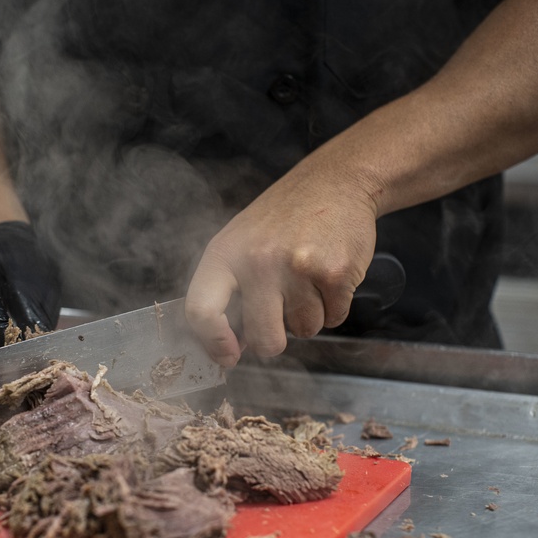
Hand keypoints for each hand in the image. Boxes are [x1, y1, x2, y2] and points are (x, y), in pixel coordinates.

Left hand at [185, 161, 377, 365]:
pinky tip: (328, 275)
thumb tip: (226, 349)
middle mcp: (258, 262)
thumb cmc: (282, 218)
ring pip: (304, 331)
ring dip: (308, 315)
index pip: (201, 310)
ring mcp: (298, 268)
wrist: (336, 181)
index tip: (228, 356)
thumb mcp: (239, 242)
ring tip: (307, 278)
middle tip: (279, 319)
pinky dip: (334, 306)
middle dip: (274, 341)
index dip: (213, 343)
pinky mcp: (336, 273)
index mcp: (224, 254)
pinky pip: (334, 319)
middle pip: (264, 339)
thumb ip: (227, 290)